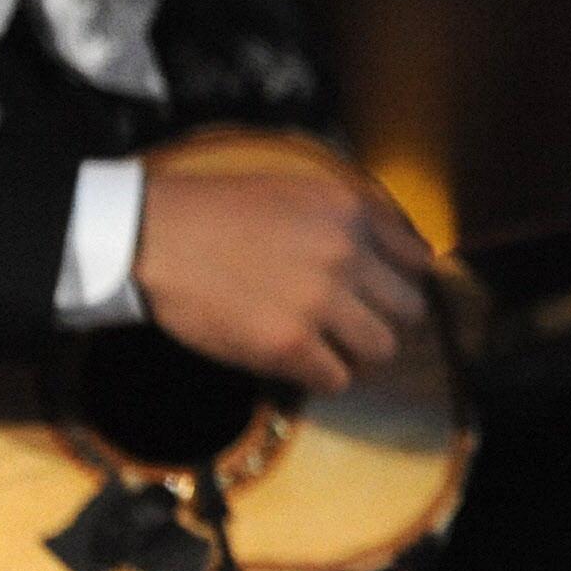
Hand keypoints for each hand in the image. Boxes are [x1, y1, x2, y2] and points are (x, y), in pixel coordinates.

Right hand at [134, 149, 436, 395]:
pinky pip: (337, 379)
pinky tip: (300, 363)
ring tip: (330, 348)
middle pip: (409, 310)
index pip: (419, 261)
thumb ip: (353, 217)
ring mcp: (319, 302)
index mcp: (351, 212)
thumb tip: (406, 252)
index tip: (382, 293)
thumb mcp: (298, 191)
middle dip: (385, 320)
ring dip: (358, 354)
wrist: (151, 237)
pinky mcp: (288, 344)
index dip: (401, 281)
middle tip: (354, 326)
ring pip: (382, 350)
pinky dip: (322, 377)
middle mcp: (346, 255)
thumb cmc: (218, 213)